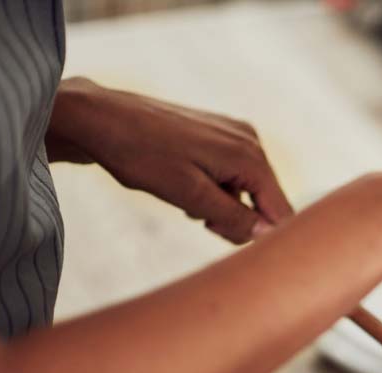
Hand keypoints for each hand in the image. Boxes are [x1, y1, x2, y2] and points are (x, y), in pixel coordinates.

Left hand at [47, 78, 293, 242]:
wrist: (100, 117)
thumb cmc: (140, 155)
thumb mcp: (188, 195)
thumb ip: (234, 218)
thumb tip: (269, 236)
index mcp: (249, 156)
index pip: (281, 211)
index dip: (265, 238)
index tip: (234, 246)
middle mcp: (250, 140)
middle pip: (266, 201)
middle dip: (239, 220)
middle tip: (201, 222)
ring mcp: (235, 134)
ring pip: (247, 189)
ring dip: (224, 206)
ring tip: (188, 203)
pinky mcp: (219, 133)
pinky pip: (233, 174)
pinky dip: (215, 189)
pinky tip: (186, 186)